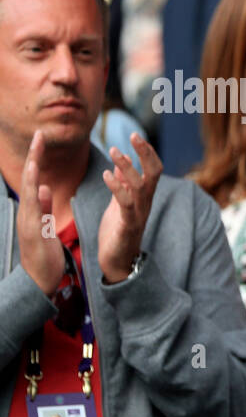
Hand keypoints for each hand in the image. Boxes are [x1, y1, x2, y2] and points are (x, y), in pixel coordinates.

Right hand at [16, 131, 62, 297]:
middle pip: (30, 179)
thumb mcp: (46, 227)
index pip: (36, 178)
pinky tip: (37, 181)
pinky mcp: (32, 232)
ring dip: (32, 169)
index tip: (42, 139)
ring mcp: (28, 221)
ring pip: (29, 190)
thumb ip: (45, 208)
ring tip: (36, 148)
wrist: (39, 282)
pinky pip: (33, 209)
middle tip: (39, 134)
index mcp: (34, 210)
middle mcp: (27, 212)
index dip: (38, 159)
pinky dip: (34, 194)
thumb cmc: (44, 255)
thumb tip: (44, 187)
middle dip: (34, 156)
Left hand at [98, 133, 161, 283]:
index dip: (147, 152)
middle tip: (133, 135)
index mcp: (143, 197)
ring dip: (127, 166)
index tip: (135, 135)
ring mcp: (138, 214)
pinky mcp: (127, 225)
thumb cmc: (117, 232)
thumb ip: (121, 185)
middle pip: (154, 173)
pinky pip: (126, 204)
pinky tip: (106, 175)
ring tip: (114, 151)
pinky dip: (117, 187)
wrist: (116, 262)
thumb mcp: (118, 204)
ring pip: (140, 185)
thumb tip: (118, 165)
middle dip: (145, 153)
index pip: (153, 170)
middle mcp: (145, 203)